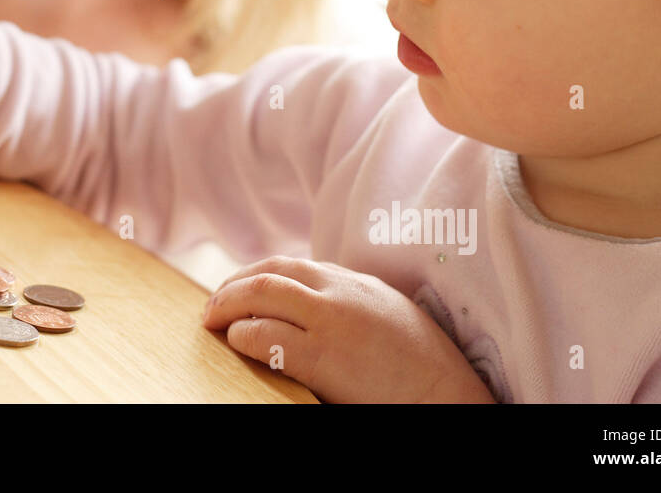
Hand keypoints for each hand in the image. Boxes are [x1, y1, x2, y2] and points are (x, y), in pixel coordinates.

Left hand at [201, 255, 495, 402]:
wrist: (448, 394)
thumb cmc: (422, 365)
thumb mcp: (387, 314)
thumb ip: (352, 301)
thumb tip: (311, 305)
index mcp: (356, 282)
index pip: (291, 266)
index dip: (255, 275)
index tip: (237, 288)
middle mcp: (341, 292)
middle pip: (270, 273)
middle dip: (233, 285)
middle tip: (212, 304)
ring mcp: (332, 321)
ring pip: (262, 295)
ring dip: (229, 305)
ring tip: (213, 321)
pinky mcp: (324, 356)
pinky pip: (268, 337)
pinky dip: (244, 335)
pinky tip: (237, 342)